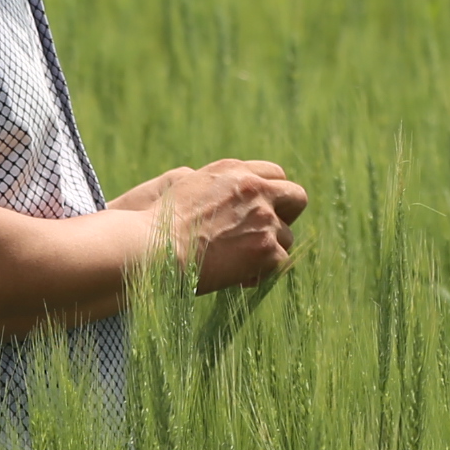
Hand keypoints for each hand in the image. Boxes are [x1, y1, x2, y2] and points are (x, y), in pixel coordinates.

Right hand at [119, 159, 308, 293]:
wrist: (153, 249)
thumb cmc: (160, 224)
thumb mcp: (188, 186)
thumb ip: (219, 186)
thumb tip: (233, 198)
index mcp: (235, 170)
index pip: (275, 174)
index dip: (272, 194)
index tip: (263, 210)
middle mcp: (255, 189)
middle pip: (296, 198)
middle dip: (287, 216)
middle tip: (269, 233)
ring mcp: (263, 219)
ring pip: (287, 236)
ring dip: (269, 249)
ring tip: (242, 262)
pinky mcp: (265, 248)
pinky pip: (280, 262)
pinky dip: (263, 272)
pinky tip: (241, 278)